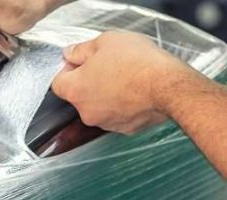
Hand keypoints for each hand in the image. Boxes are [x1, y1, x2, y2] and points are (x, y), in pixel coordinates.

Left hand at [51, 31, 200, 133]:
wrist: (168, 86)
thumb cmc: (138, 63)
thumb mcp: (105, 42)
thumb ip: (81, 50)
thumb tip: (71, 54)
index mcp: (75, 90)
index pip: (57, 82)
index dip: (68, 69)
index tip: (82, 61)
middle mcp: (87, 112)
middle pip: (80, 96)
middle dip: (90, 82)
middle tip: (109, 66)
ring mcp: (108, 124)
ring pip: (101, 107)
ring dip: (108, 94)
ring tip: (127, 78)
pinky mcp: (127, 129)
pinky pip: (119, 115)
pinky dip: (125, 105)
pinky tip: (137, 91)